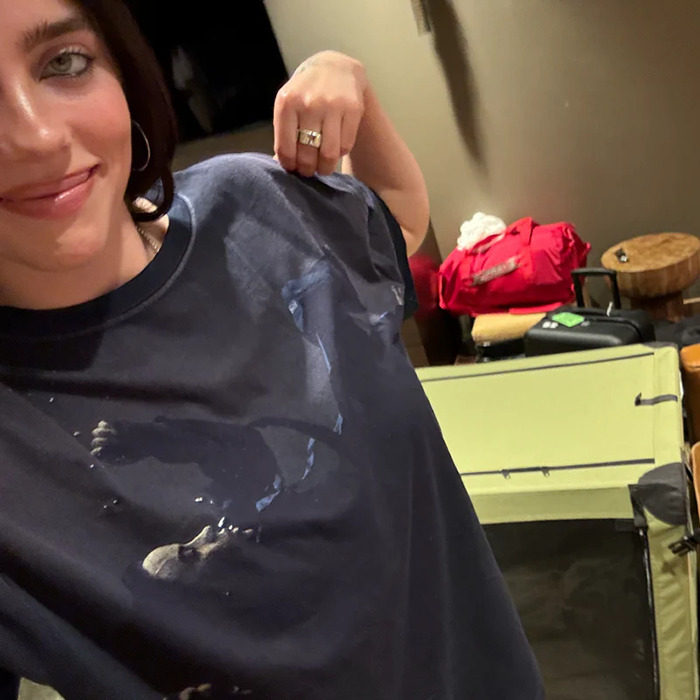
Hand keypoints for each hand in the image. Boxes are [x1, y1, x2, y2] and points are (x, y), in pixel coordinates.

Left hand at [273, 51, 367, 176]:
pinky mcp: (353, 109)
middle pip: (307, 154)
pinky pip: (346, 146)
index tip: (293, 168)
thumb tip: (282, 164)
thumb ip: (283, 132)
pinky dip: (340, 153)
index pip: (285, 147)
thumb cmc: (306, 91)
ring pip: (329, 154)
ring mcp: (333, 106)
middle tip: (308, 171)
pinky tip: (335, 148)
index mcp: (288, 103)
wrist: (335, 67)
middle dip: (307, 169)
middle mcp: (310, 103)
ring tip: (323, 167)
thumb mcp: (288, 104)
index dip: (289, 165)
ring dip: (325, 168)